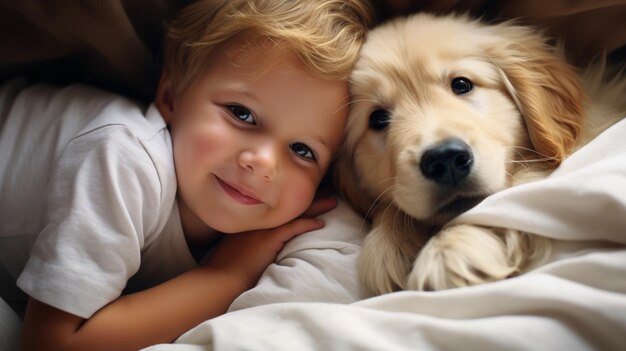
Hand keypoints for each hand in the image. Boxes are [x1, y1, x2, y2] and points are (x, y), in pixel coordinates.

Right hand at [206, 195, 336, 288]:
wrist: (221, 277)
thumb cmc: (226, 267)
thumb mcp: (237, 247)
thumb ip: (249, 241)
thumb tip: (261, 244)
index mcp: (252, 219)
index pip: (277, 203)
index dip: (293, 197)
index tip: (307, 192)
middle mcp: (258, 219)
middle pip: (288, 203)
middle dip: (309, 197)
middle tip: (326, 190)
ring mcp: (264, 227)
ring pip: (295, 211)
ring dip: (316, 206)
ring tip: (332, 201)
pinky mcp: (270, 238)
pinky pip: (294, 227)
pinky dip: (308, 224)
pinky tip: (321, 223)